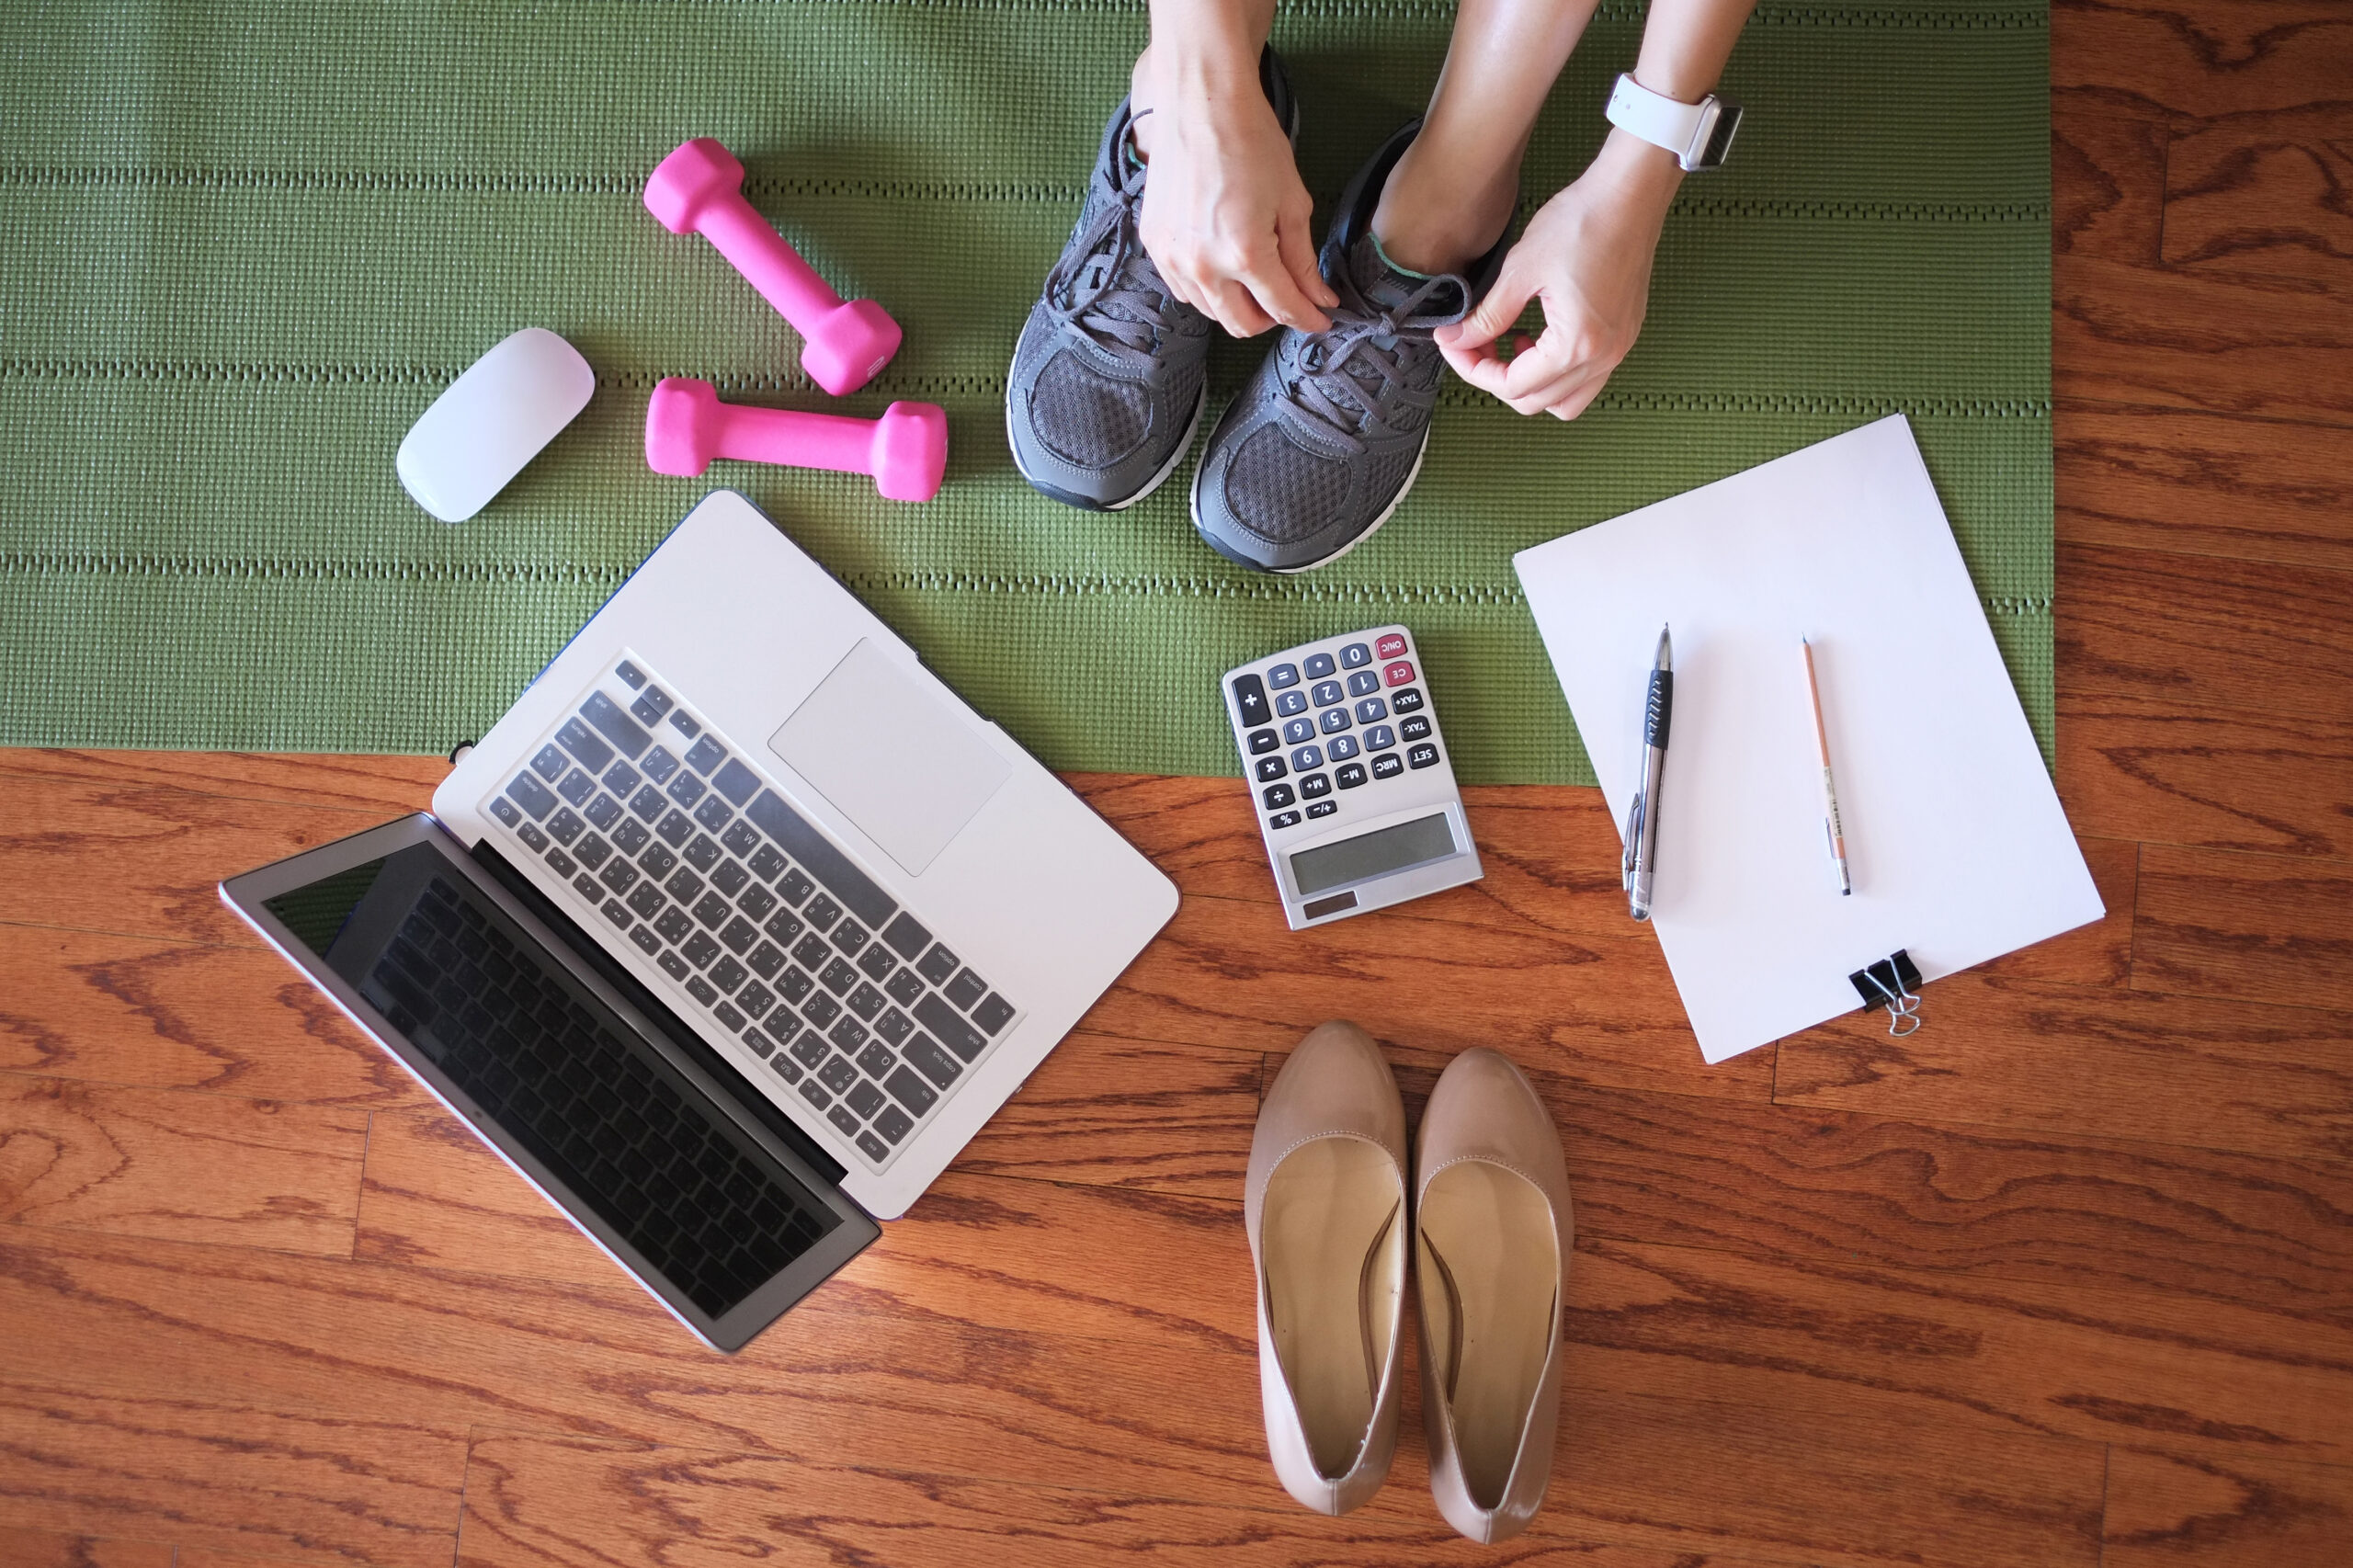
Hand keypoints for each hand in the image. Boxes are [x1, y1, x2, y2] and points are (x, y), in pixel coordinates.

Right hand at [1136, 83, 1335, 336]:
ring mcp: (1173, 257)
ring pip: (1211, 312)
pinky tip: (1223, 266)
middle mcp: (1204, 265)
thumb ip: (1303, 259)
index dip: (1308, 319)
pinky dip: (1208, 289)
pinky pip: (1184, 289)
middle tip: (1289, 299)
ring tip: (1256, 280)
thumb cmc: (1252, 142)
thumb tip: (1319, 298)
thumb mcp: (1292, 202)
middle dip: (1273, 319)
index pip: (1283, 308)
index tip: (1321, 320)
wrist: (1201, 103)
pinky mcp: (1154, 244)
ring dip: (1239, 307)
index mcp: (1246, 254)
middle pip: (1243, 324)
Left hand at [1435, 132, 1680, 419]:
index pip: (1513, 386)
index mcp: (1576, 345)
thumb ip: (1486, 316)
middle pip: (1536, 401)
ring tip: (1509, 342)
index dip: (1474, 370)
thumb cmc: (1581, 222)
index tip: (1454, 344)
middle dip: (1496, 378)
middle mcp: (1603, 357)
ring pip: (1565, 401)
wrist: (1629, 194)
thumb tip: (1455, 339)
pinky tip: (1538, 336)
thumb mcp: (1520, 271)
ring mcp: (1618, 349)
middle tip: (1473, 344)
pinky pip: (1586, 378)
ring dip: (1530, 383)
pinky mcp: (1623, 336)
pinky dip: (1556, 372)